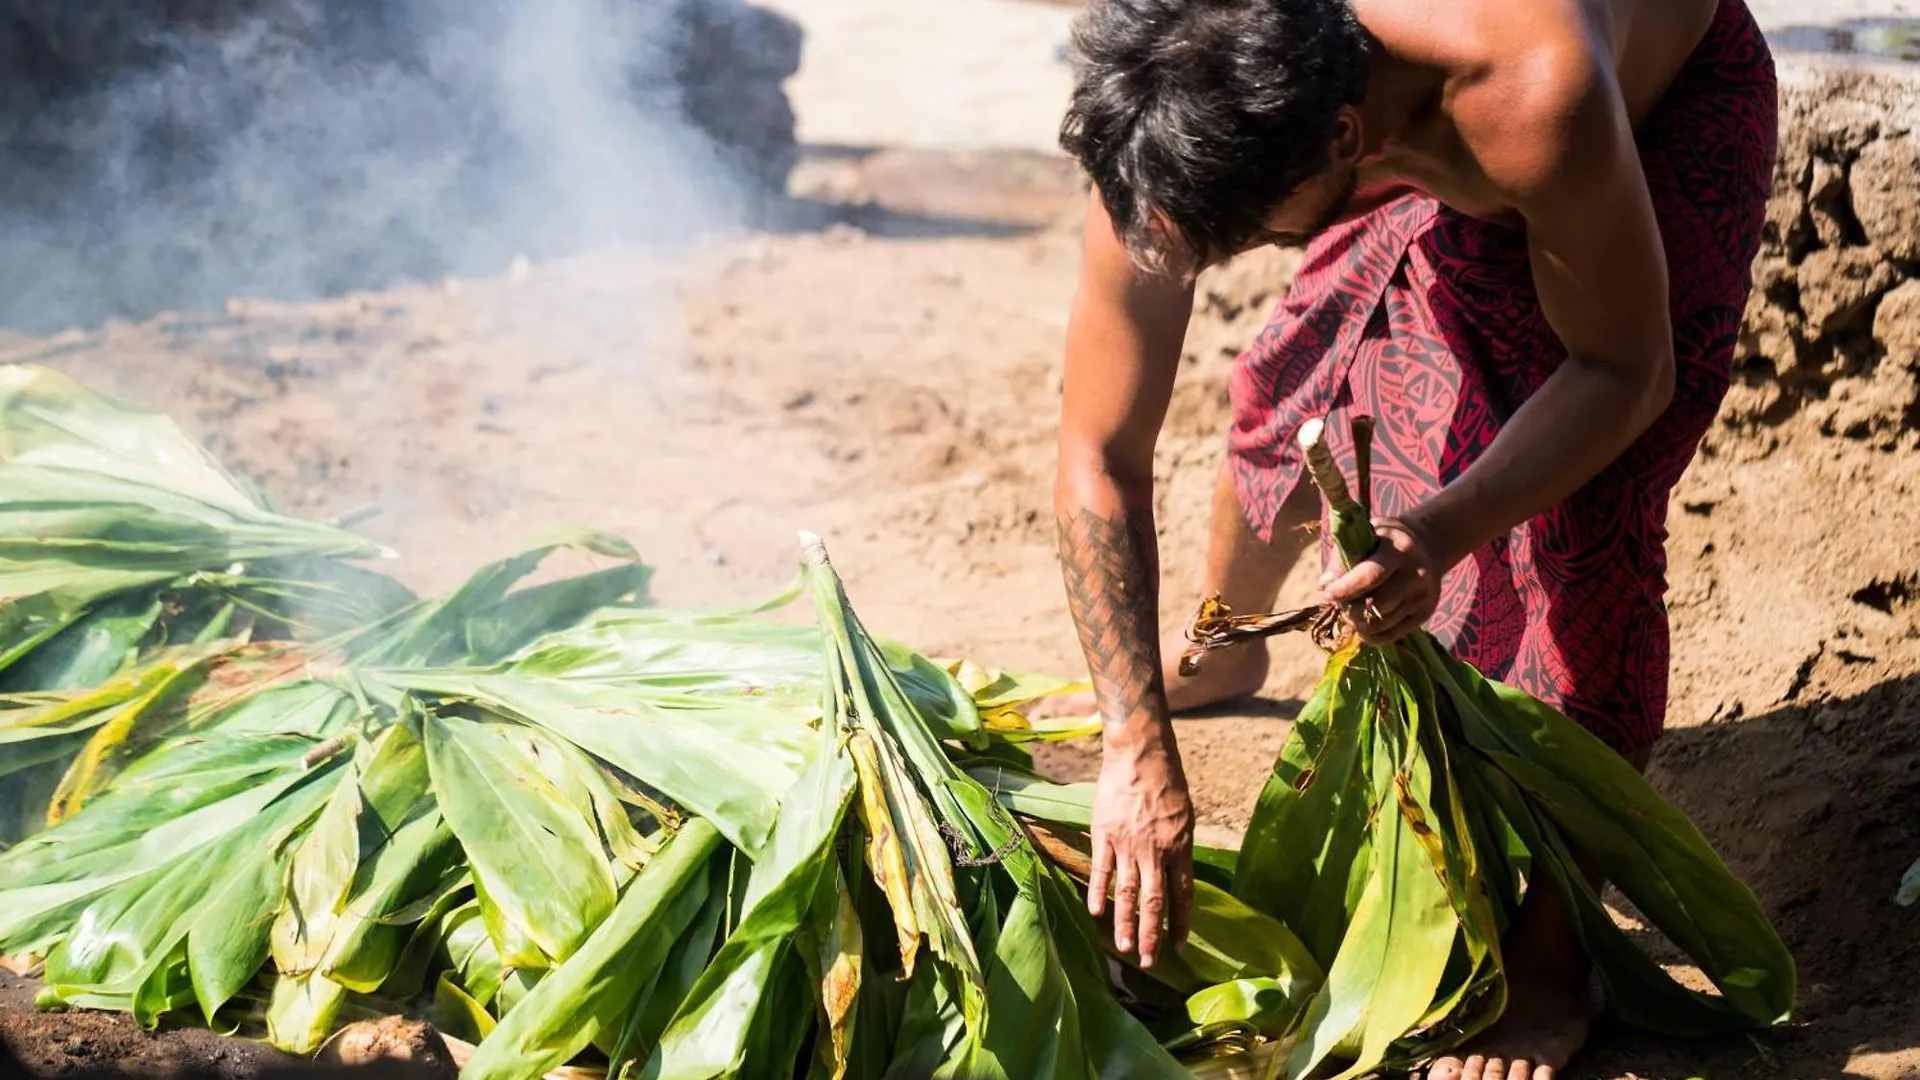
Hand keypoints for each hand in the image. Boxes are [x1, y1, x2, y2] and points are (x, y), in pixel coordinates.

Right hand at [1088, 733, 1194, 966]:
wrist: (1139, 753)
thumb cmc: (1166, 780)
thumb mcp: (1185, 815)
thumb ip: (1179, 846)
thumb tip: (1176, 874)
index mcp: (1180, 846)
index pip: (1182, 894)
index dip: (1180, 922)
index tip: (1178, 946)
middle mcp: (1155, 851)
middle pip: (1154, 902)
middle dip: (1152, 935)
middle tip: (1149, 963)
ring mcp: (1128, 844)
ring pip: (1127, 892)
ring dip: (1126, 923)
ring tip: (1125, 949)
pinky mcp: (1104, 834)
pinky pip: (1101, 869)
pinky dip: (1098, 892)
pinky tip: (1095, 914)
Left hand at [1321, 515, 1455, 643]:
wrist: (1425, 546)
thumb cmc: (1385, 541)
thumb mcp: (1364, 536)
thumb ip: (1343, 558)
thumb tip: (1326, 585)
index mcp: (1399, 550)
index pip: (1371, 576)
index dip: (1346, 588)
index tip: (1328, 593)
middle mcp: (1416, 574)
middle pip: (1377, 604)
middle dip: (1350, 608)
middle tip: (1338, 603)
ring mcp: (1422, 597)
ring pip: (1382, 623)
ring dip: (1357, 623)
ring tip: (1348, 612)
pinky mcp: (1424, 615)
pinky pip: (1391, 635)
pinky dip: (1369, 635)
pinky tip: (1361, 625)